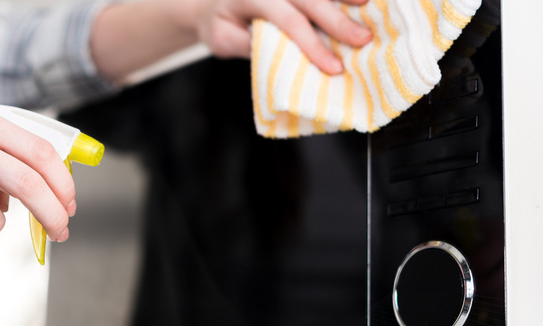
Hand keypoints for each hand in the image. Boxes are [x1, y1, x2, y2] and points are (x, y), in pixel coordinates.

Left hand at [181, 0, 371, 73]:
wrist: (208, 2)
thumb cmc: (218, 25)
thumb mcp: (223, 41)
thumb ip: (250, 45)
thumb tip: (284, 55)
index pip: (289, 21)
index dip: (312, 45)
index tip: (333, 67)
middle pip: (310, 0)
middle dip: (338, 21)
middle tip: (363, 40)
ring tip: (371, 5)